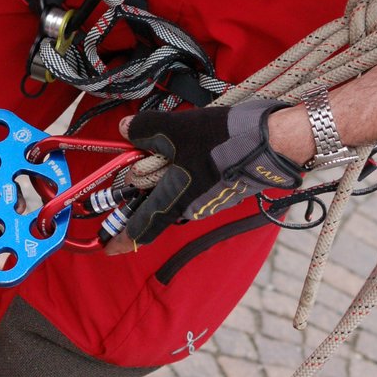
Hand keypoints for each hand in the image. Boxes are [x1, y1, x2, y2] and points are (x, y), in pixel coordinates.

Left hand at [112, 99, 301, 249]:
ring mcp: (209, 201)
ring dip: (164, 180)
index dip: (121, 238)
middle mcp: (190, 208)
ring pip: (176, 194)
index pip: (141, 227)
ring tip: (159, 154)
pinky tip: (187, 149)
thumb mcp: (176, 130)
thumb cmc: (220, 141)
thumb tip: (123, 128)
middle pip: (157, 207)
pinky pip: (193, 184)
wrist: (271, 143)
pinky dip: (183, 172)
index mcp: (174, 201)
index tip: (106, 248)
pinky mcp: (223, 189)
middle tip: (129, 183)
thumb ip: (146, 129)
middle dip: (141, 197)